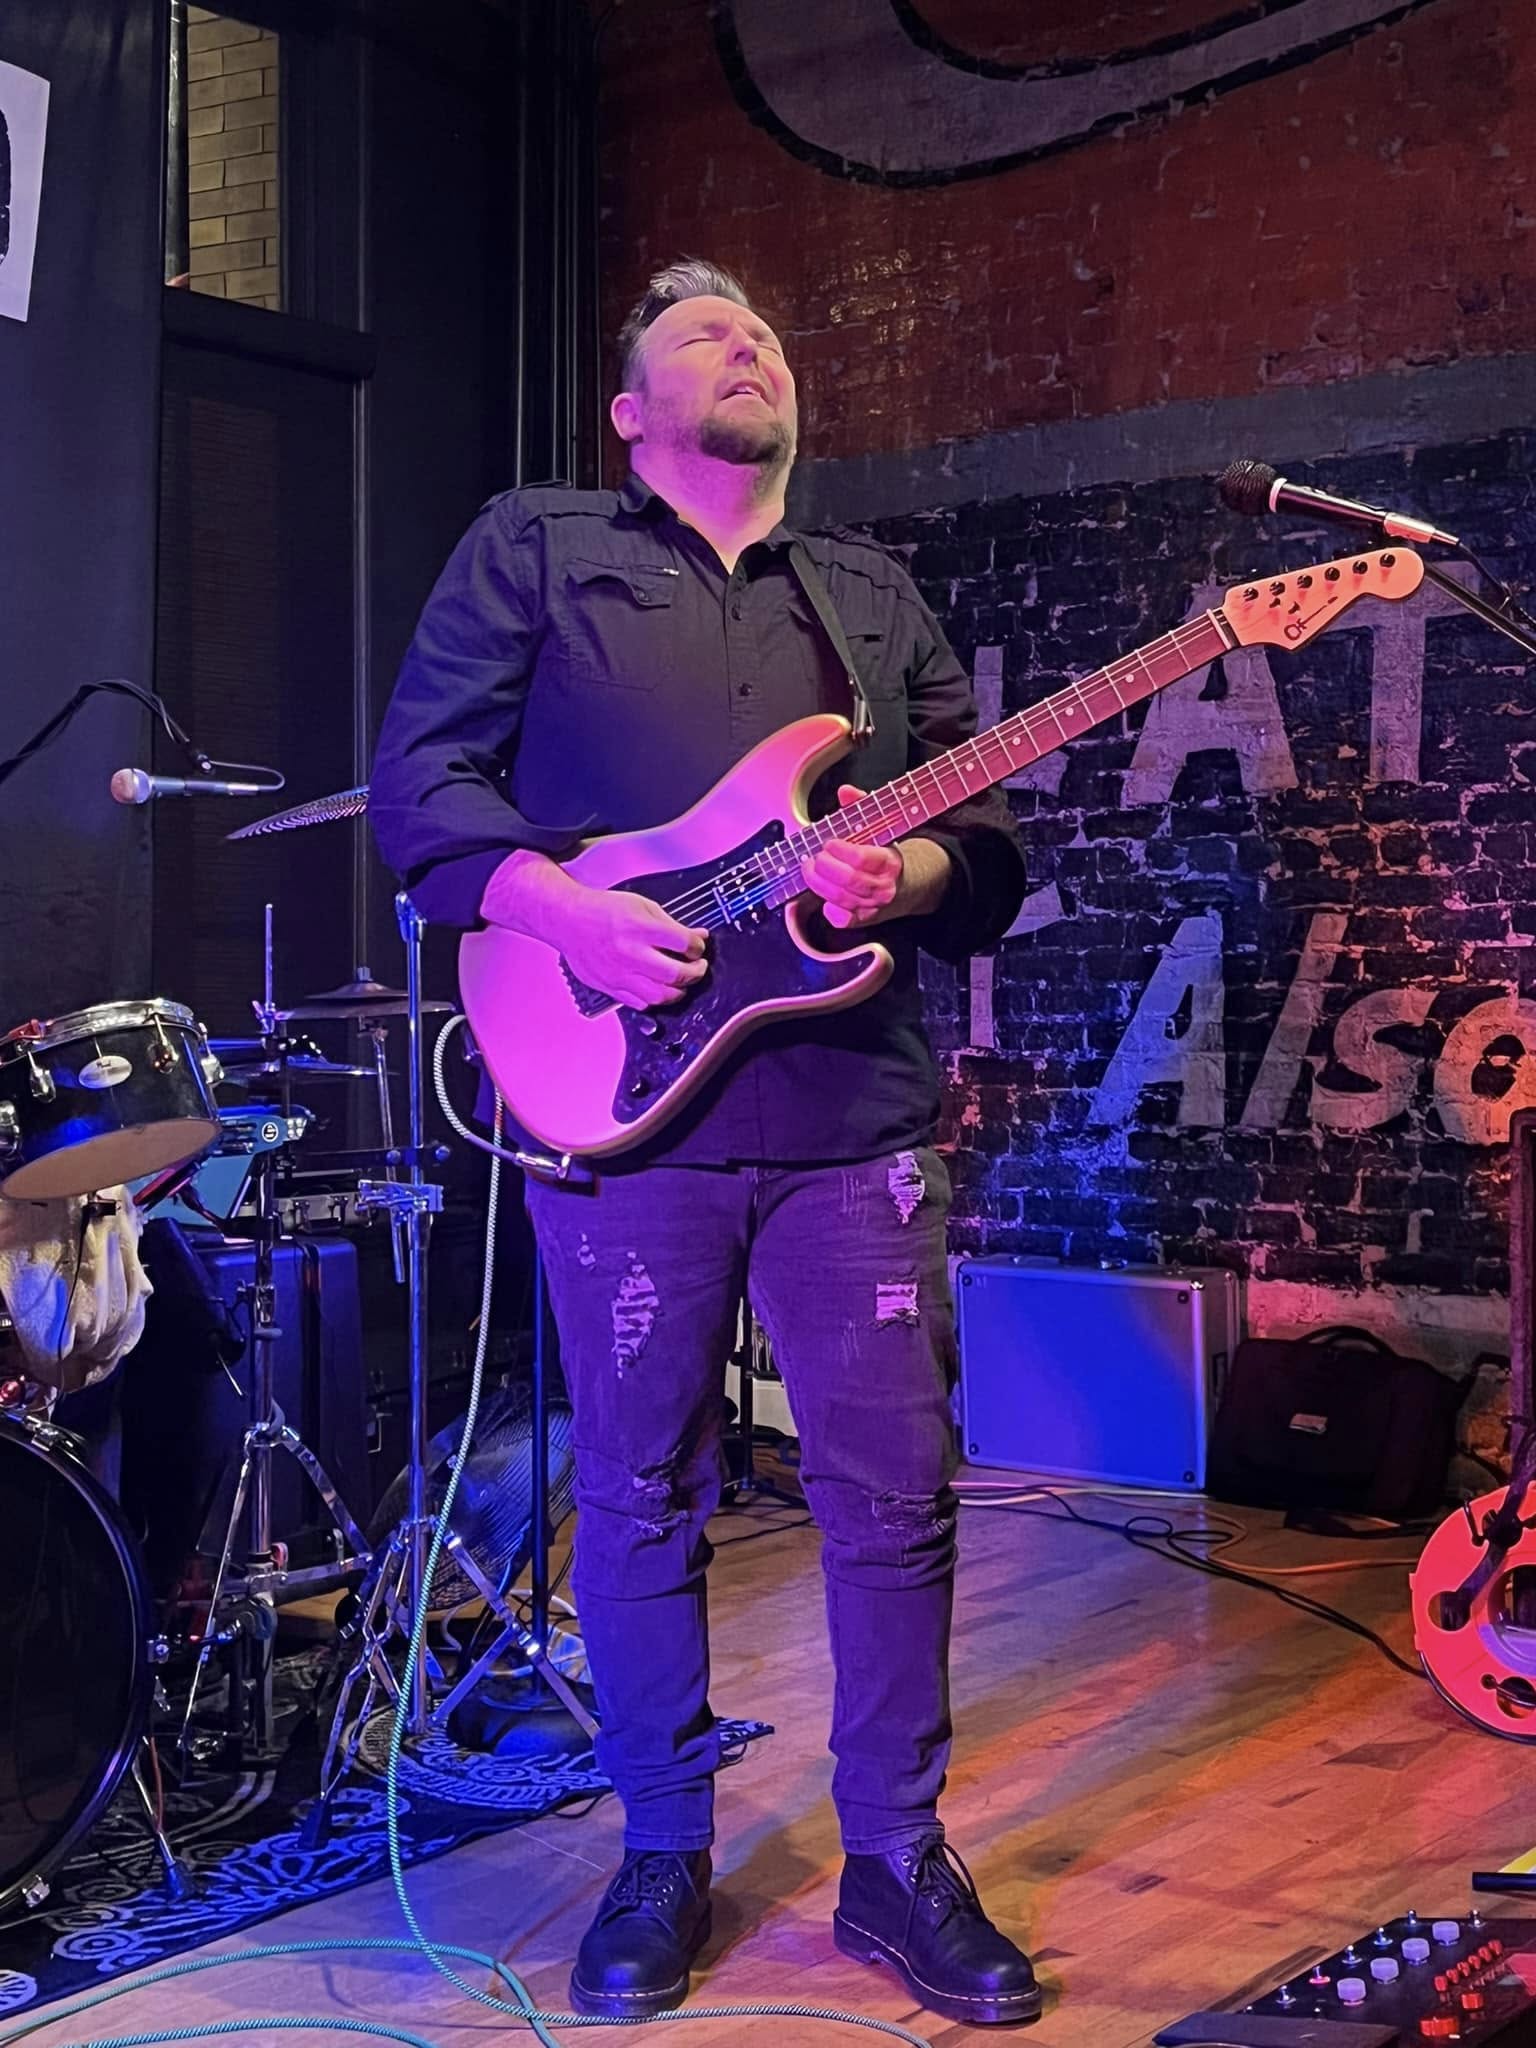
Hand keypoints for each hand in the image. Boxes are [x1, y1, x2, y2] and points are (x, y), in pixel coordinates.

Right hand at [558, 886, 708, 1009]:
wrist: (569, 920)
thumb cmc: (602, 910)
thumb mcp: (642, 905)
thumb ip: (671, 924)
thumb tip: (698, 936)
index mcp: (640, 928)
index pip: (684, 944)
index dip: (698, 947)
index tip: (697, 946)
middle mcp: (630, 953)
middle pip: (676, 974)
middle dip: (695, 972)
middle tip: (697, 967)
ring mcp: (619, 974)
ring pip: (660, 996)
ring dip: (678, 991)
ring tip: (681, 982)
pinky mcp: (610, 987)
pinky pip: (640, 1004)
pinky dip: (655, 999)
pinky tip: (658, 988)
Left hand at [801, 784, 904, 929]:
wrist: (907, 884)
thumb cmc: (886, 855)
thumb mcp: (879, 828)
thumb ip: (861, 809)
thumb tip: (846, 791)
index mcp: (889, 861)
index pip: (861, 858)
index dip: (840, 850)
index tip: (829, 843)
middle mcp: (883, 886)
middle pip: (848, 879)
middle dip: (824, 867)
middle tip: (814, 857)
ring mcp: (873, 905)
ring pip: (841, 898)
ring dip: (818, 884)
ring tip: (810, 870)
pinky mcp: (863, 919)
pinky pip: (843, 921)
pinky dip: (830, 911)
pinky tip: (822, 899)